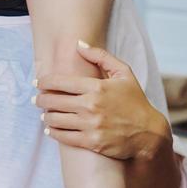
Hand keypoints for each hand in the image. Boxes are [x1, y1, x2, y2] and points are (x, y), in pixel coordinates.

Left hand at [34, 41, 168, 160]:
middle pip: (55, 101)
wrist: (149, 133)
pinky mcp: (92, 143)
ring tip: (43, 114)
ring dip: (46, 116)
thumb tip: (78, 44)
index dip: (44, 82)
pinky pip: (65, 137)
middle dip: (41, 99)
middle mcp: (91, 106)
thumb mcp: (124, 73)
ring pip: (57, 119)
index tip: (37, 82)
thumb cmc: (135, 101)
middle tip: (36, 99)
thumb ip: (100, 56)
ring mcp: (91, 125)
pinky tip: (50, 129)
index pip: (61, 82)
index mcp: (96, 87)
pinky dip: (53, 132)